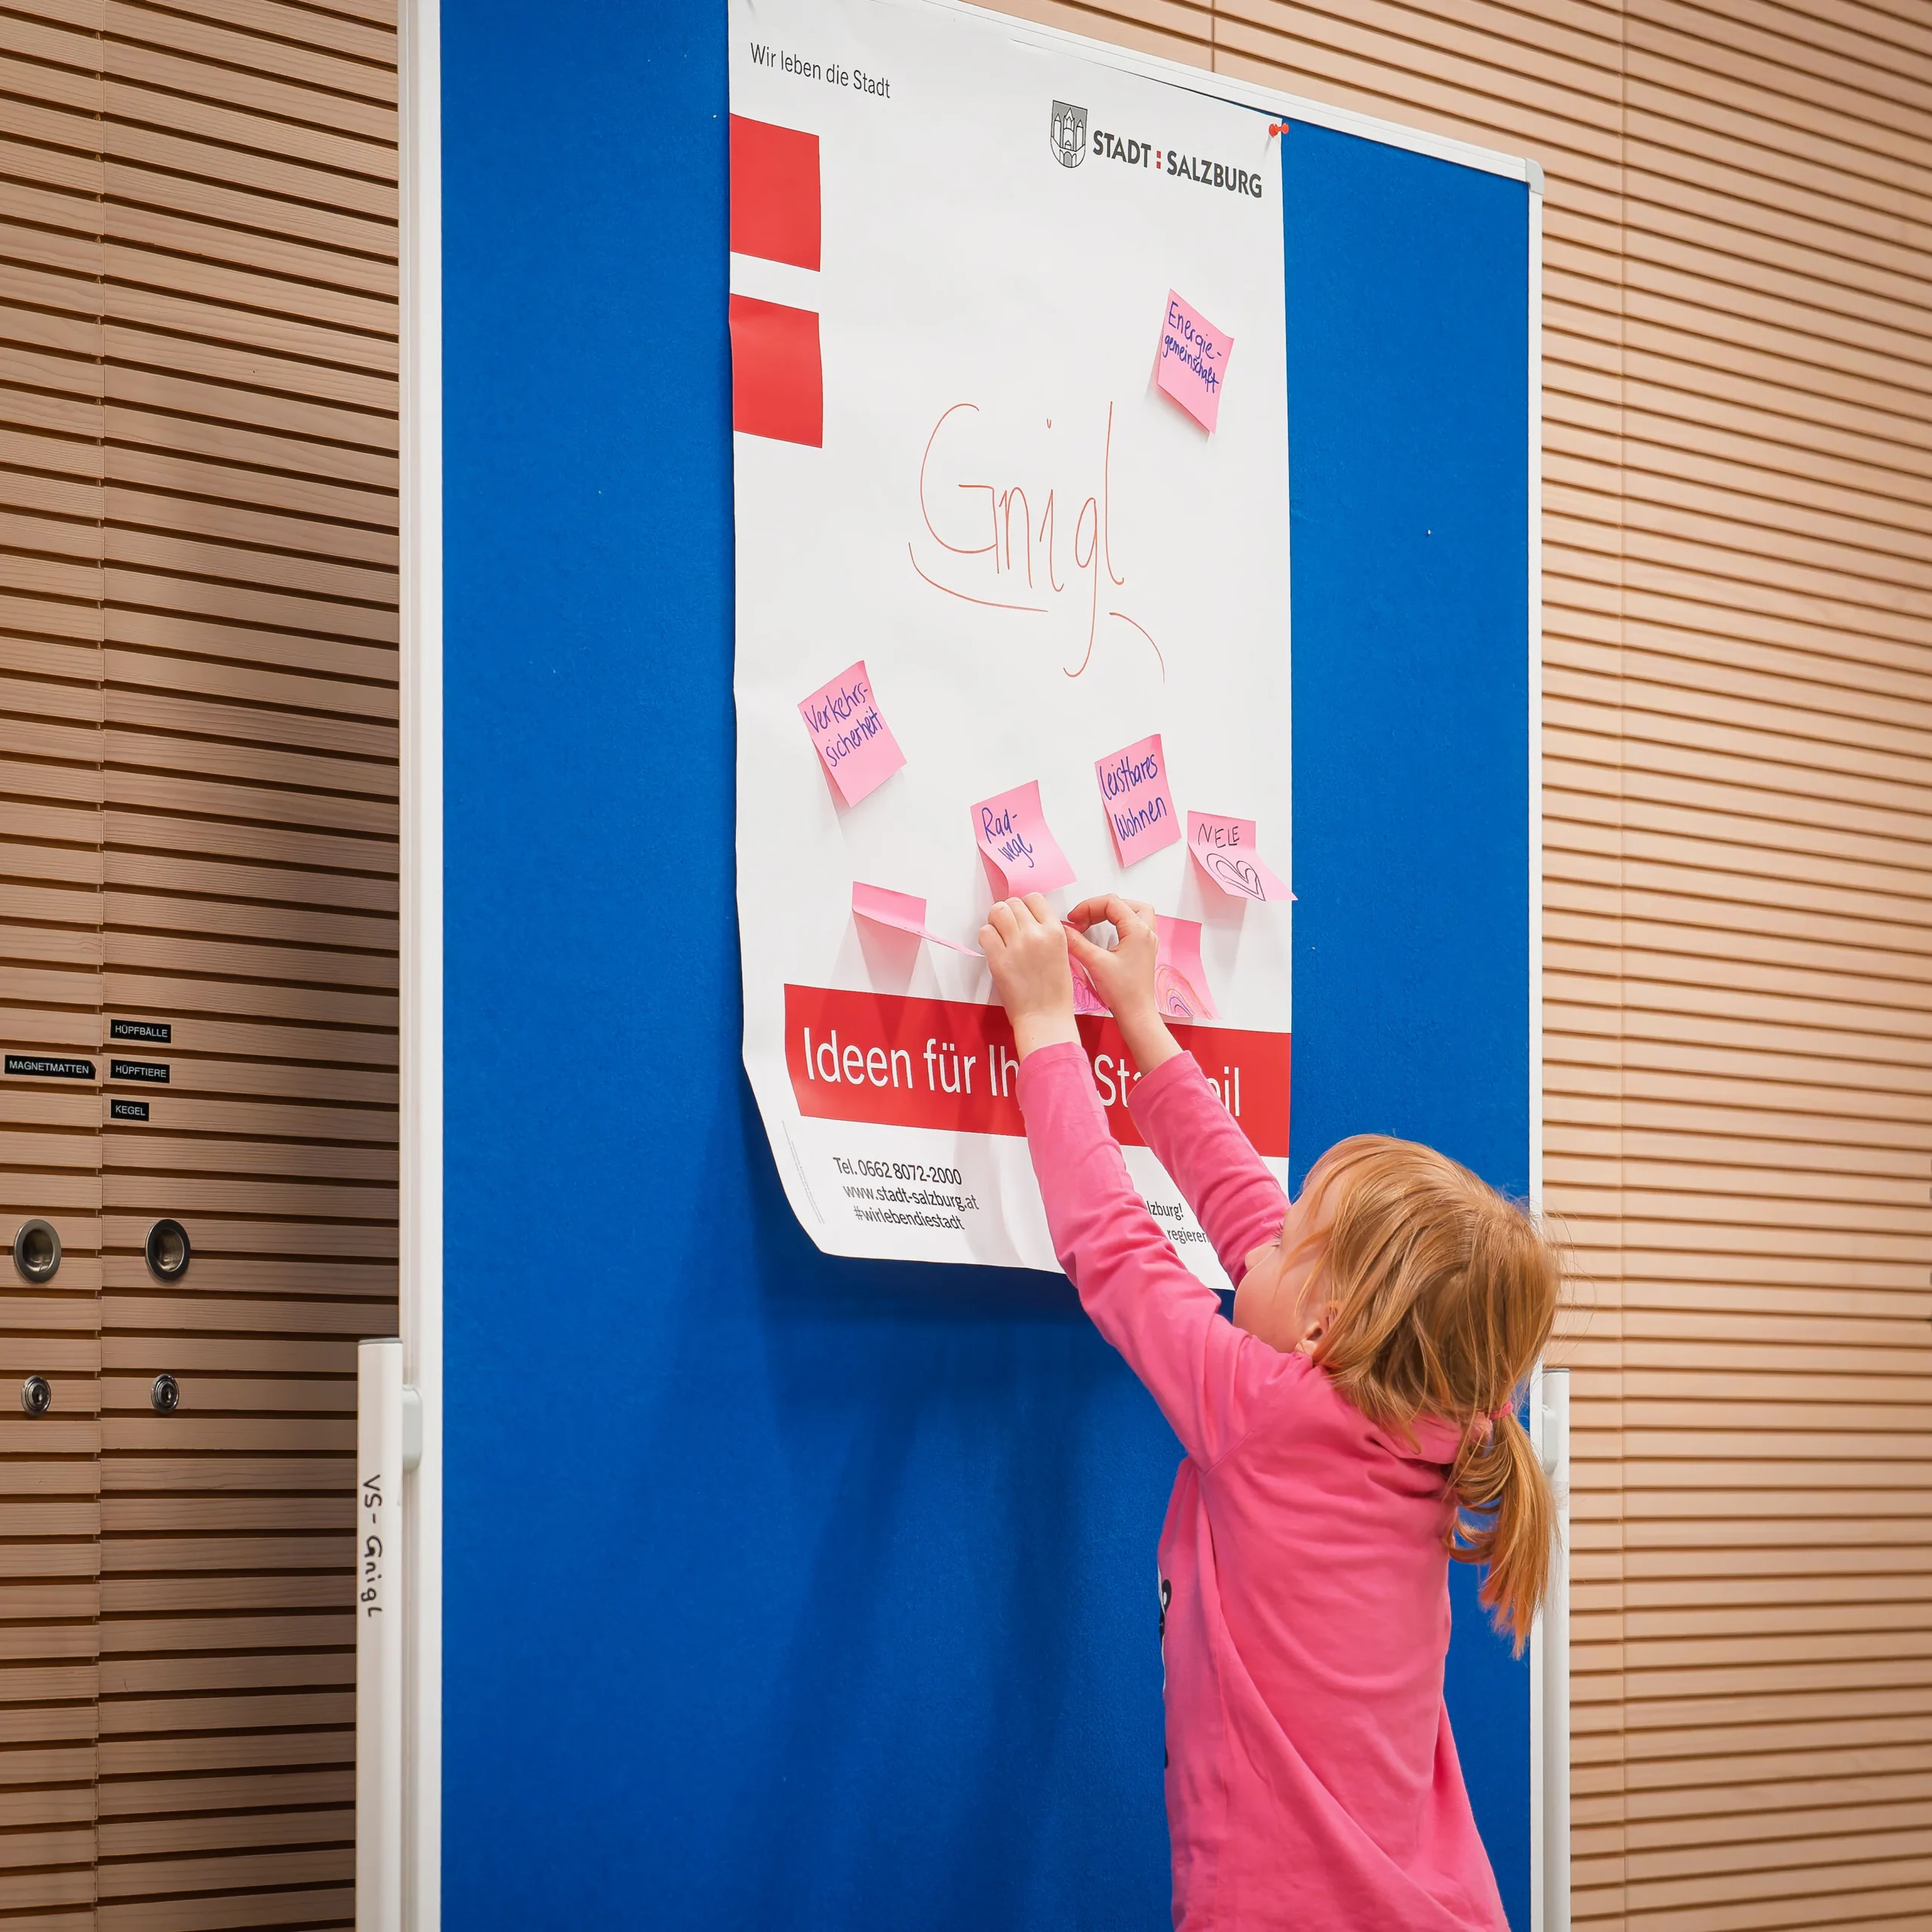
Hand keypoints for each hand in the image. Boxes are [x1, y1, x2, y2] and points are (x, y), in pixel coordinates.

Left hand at [980, 894, 1079, 1058]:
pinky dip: (987, 937)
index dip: (1025, 906)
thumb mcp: (1062, 954)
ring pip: (997, 911)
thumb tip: (1026, 919)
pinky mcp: (998, 958)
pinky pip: (985, 932)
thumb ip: (1046, 933)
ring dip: (995, 920)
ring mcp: (1016, 945)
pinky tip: (994, 947)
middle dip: (1009, 912)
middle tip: (1008, 927)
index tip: (1022, 916)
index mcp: (1055, 932)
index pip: (1034, 899)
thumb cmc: (1054, 992)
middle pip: (1013, 903)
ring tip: (999, 934)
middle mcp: (1036, 934)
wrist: (1045, 1017)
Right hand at [1065, 894, 1180, 1074]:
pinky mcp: (1144, 951)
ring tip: (1093, 922)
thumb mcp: (1095, 963)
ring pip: (1133, 913)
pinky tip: (1104, 934)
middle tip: (1084, 919)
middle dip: (1101, 907)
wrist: (1137, 1015)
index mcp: (1138, 930)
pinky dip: (1118, 924)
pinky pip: (1134, 926)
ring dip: (1112, 913)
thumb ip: (1077, 942)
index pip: (1111, 902)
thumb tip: (1062, 929)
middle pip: (1125, 903)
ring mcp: (1147, 941)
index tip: (1073, 919)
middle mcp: (1147, 932)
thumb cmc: (1122, 992)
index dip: (1088, 906)